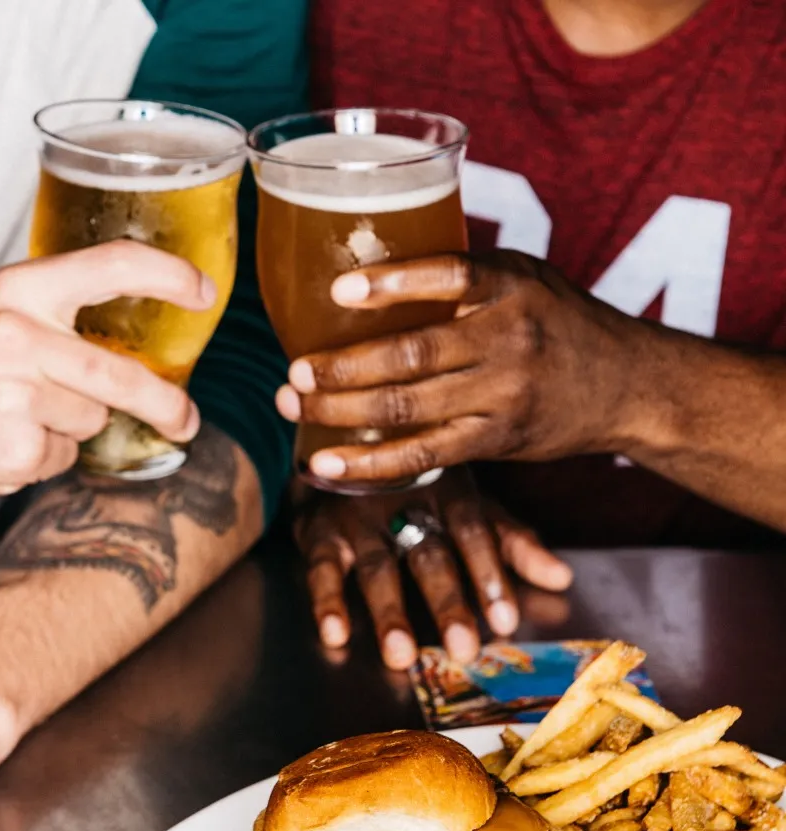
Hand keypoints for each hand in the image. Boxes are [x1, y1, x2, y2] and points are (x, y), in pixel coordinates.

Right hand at [0, 240, 214, 503]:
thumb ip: (61, 321)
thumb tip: (143, 346)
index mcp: (20, 289)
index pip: (113, 265)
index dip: (169, 276)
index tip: (204, 293)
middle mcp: (19, 334)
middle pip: (123, 375)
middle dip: (165, 404)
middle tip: (184, 419)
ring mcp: (15, 394)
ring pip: (93, 420)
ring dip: (72, 429)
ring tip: (16, 419)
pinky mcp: (14, 447)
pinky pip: (63, 456)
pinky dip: (45, 457)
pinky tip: (1, 442)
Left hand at [276, 250, 650, 483]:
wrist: (627, 386)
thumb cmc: (558, 323)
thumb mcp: (524, 280)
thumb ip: (462, 281)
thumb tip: (368, 278)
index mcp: (510, 285)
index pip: (450, 276)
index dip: (392, 284)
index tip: (338, 291)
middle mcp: (508, 338)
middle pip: (413, 354)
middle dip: (344, 367)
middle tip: (294, 372)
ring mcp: (502, 394)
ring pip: (410, 407)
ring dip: (342, 411)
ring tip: (294, 404)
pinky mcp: (495, 440)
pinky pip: (423, 455)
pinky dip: (371, 462)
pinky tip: (327, 464)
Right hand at [295, 469, 571, 668]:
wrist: (341, 439)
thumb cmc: (414, 483)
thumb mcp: (467, 501)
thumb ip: (511, 542)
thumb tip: (561, 580)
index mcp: (447, 493)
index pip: (474, 534)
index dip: (489, 577)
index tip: (505, 623)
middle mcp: (404, 503)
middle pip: (428, 555)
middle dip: (446, 603)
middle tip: (463, 650)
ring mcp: (359, 517)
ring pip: (376, 567)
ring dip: (388, 612)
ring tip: (401, 656)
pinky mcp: (319, 530)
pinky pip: (321, 568)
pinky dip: (326, 602)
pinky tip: (336, 634)